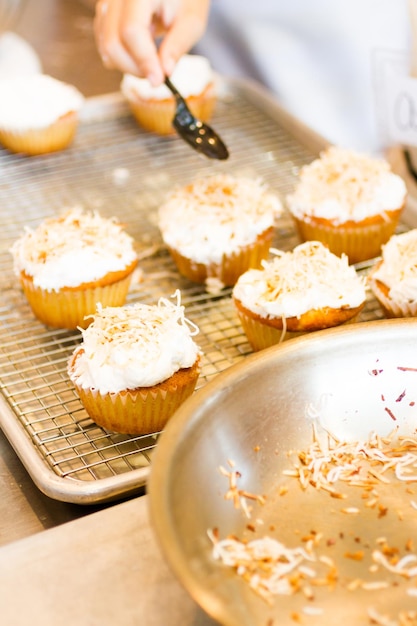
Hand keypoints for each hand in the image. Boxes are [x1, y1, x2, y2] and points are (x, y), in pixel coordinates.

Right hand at [94, 0, 209, 85]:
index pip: (131, 31)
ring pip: (106, 47)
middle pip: (113, 42)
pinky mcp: (104, 14)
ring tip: (152, 63)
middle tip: (157, 75)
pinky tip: (140, 54)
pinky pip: (104, 44)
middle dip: (134, 68)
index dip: (144, 60)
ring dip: (128, 65)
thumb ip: (177, 46)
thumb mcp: (192, 20)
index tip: (158, 80)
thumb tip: (165, 72)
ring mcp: (107, 3)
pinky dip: (121, 58)